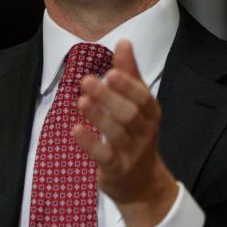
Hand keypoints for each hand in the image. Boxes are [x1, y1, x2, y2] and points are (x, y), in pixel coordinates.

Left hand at [73, 40, 176, 226]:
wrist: (142, 184)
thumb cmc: (136, 136)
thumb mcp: (136, 105)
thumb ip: (129, 74)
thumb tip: (124, 42)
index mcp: (150, 114)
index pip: (144, 98)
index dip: (128, 85)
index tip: (111, 71)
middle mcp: (144, 133)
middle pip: (130, 114)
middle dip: (109, 97)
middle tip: (88, 81)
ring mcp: (131, 153)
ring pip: (117, 134)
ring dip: (98, 117)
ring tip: (81, 101)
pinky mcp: (116, 169)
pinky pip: (104, 156)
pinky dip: (90, 143)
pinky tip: (76, 130)